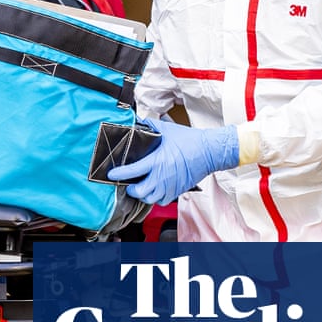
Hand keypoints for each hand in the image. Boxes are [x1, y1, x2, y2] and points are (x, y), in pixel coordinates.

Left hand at [107, 118, 239, 205]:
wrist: (209, 151)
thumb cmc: (190, 140)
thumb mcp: (167, 129)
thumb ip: (150, 126)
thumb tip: (139, 121)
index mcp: (157, 161)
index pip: (132, 171)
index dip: (119, 174)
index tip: (111, 174)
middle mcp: (162, 176)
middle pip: (140, 192)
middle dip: (131, 189)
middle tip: (128, 183)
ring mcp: (170, 185)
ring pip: (150, 199)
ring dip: (142, 195)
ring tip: (140, 187)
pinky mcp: (178, 190)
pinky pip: (163, 200)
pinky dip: (156, 198)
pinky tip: (154, 191)